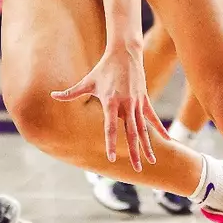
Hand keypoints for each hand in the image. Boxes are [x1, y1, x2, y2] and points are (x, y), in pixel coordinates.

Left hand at [51, 44, 166, 171]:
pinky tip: (168, 140)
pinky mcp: (144, 99)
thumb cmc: (103, 68)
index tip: (112, 158)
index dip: (111, 143)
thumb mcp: (87, 81)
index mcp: (111, 102)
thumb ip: (71, 92)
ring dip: (147, 146)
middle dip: (134, 152)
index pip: (111, 127)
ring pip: (143, 128)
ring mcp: (138, 102)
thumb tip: (53, 96)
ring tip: (151, 161)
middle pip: (131, 133)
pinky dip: (160, 129)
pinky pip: (152, 117)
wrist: (124, 53)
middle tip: (137, 169)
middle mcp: (127, 104)